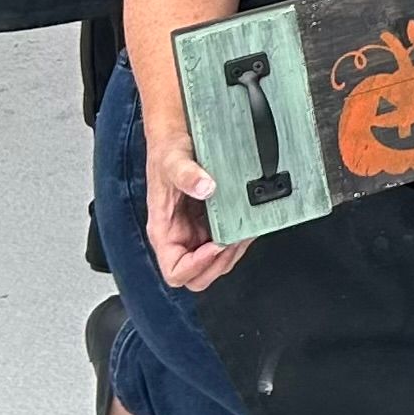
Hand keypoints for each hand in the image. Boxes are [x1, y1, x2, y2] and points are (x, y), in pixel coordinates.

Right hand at [141, 135, 250, 291]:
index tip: (216, 245)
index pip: (175, 271)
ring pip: (215, 262)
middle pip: (197, 275)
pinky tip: (249, 225)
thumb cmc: (167, 154)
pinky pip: (226, 243)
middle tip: (236, 243)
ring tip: (246, 233)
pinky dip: (240, 240)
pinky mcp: (210, 223)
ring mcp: (196, 232)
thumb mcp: (174, 160)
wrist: (177, 139)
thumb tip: (205, 187)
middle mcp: (179, 236)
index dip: (196, 266)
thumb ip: (187, 174)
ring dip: (233, 254)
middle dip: (219, 264)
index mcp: (164, 231)